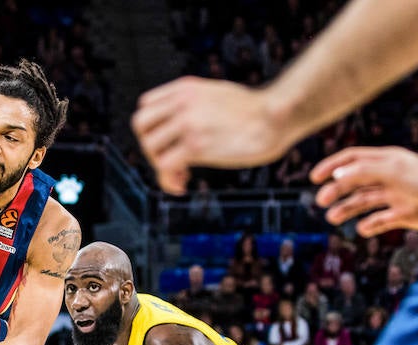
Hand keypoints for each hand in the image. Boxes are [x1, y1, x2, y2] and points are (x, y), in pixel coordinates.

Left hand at [132, 78, 291, 194]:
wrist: (277, 115)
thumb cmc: (254, 111)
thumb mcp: (216, 94)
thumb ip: (193, 104)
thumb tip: (177, 128)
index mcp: (185, 88)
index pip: (145, 105)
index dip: (152, 127)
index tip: (168, 141)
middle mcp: (182, 102)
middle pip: (140, 125)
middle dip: (150, 146)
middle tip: (169, 158)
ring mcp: (188, 123)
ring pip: (150, 148)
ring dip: (160, 165)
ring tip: (181, 174)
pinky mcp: (196, 145)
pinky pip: (164, 167)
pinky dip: (168, 180)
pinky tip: (183, 184)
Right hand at [310, 146, 417, 235]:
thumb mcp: (394, 172)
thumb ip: (364, 172)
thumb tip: (337, 175)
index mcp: (388, 161)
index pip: (353, 159)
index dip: (332, 166)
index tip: (314, 178)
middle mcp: (390, 177)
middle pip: (355, 182)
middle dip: (337, 191)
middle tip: (321, 203)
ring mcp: (397, 196)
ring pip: (365, 202)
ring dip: (348, 210)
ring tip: (334, 218)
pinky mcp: (405, 215)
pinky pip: (381, 220)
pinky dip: (371, 225)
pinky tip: (364, 229)